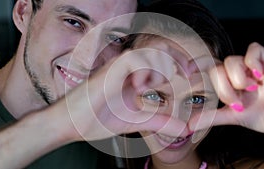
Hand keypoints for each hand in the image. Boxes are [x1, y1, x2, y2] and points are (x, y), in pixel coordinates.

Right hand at [64, 47, 190, 141]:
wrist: (71, 124)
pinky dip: (146, 69)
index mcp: (136, 76)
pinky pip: (136, 58)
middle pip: (162, 47)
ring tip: (153, 85)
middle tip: (188, 72)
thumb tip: (185, 129)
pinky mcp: (111, 69)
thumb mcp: (137, 121)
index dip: (180, 61)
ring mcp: (120, 66)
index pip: (163, 57)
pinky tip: (141, 86)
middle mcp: (130, 68)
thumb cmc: (98, 120)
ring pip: (151, 50)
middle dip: (180, 58)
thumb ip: (161, 122)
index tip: (192, 74)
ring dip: (162, 65)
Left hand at [189, 42, 263, 136]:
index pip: (208, 67)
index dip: (196, 64)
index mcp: (226, 81)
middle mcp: (236, 71)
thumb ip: (211, 118)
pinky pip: (253, 50)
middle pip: (217, 68)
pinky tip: (259, 76)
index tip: (187, 71)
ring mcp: (250, 65)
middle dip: (225, 89)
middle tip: (237, 103)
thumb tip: (189, 125)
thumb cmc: (258, 114)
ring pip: (232, 61)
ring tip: (251, 90)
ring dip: (239, 79)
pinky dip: (253, 63)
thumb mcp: (232, 116)